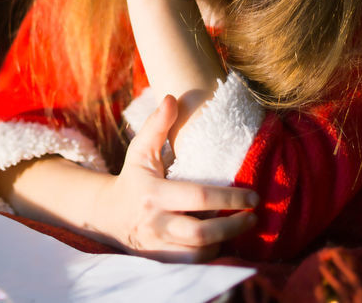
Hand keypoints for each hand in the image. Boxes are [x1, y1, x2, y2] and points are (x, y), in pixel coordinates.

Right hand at [93, 94, 258, 262]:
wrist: (107, 216)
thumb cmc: (133, 178)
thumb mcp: (140, 151)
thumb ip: (156, 125)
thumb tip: (171, 97)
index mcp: (154, 194)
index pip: (198, 198)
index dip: (229, 198)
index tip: (254, 196)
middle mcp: (156, 224)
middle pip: (201, 233)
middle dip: (233, 227)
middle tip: (254, 217)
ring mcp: (157, 246)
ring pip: (198, 254)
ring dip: (224, 243)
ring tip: (241, 228)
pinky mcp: (160, 261)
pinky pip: (191, 264)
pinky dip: (210, 256)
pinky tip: (223, 243)